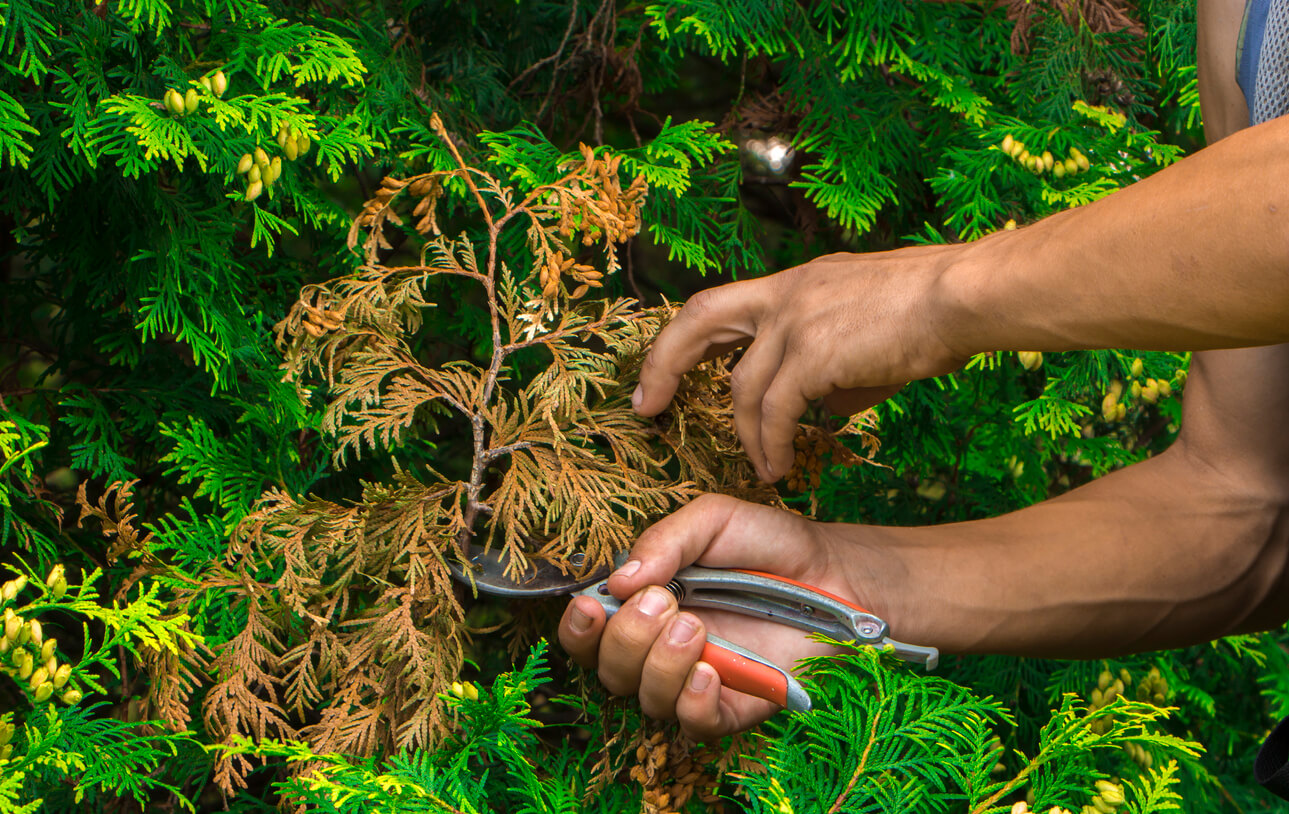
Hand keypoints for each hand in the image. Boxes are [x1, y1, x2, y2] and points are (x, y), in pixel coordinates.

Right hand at [558, 494, 875, 739]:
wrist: (835, 571)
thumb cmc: (768, 544)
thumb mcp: (714, 521)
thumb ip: (665, 541)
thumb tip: (619, 580)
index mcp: (644, 604)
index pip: (589, 632)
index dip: (579, 628)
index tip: (590, 605)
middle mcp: (660, 648)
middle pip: (610, 669)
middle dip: (626, 638)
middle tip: (664, 603)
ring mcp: (697, 679)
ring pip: (647, 698)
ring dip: (659, 666)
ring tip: (695, 628)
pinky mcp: (735, 704)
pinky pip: (695, 723)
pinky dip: (692, 703)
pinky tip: (709, 671)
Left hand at [632, 249, 967, 480]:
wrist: (963, 296)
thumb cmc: (928, 313)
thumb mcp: (860, 329)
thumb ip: (828, 363)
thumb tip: (820, 403)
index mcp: (793, 284)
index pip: (718, 305)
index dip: (683, 340)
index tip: (662, 374)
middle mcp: (784, 295)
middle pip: (698, 322)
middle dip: (664, 365)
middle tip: (647, 407)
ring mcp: (796, 319)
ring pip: (743, 386)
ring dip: (748, 435)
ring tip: (764, 468)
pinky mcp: (814, 352)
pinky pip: (777, 410)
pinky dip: (773, 443)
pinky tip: (781, 465)